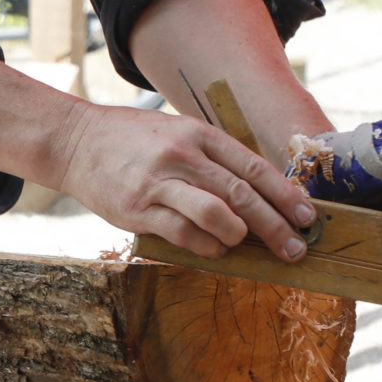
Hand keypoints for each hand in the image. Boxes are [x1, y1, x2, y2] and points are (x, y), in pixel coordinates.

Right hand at [55, 103, 317, 259]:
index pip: (253, 167)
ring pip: (216, 214)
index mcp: (197, 134)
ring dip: (240, 235)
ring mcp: (157, 183)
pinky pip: (182, 233)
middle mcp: (180, 156)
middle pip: (241, 195)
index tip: (307, 217)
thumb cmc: (131, 140)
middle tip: (294, 248)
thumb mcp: (176, 132)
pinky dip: (207, 245)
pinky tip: (216, 248)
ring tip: (247, 244)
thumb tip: (259, 194)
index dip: (285, 195)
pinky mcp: (136, 210)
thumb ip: (212, 158)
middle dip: (275, 226)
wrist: (74, 141)